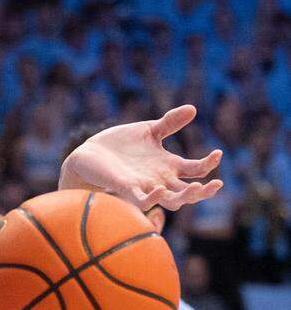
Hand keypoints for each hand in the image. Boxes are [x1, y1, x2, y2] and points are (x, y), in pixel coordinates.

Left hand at [59, 105, 222, 209]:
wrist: (90, 153)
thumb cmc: (121, 144)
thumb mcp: (148, 130)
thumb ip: (170, 123)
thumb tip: (193, 109)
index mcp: (168, 166)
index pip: (196, 170)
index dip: (208, 164)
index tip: (218, 152)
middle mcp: (160, 179)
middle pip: (188, 192)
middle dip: (204, 192)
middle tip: (218, 185)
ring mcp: (144, 186)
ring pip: (171, 201)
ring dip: (185, 197)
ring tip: (196, 187)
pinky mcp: (125, 188)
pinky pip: (142, 200)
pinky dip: (153, 198)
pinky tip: (161, 189)